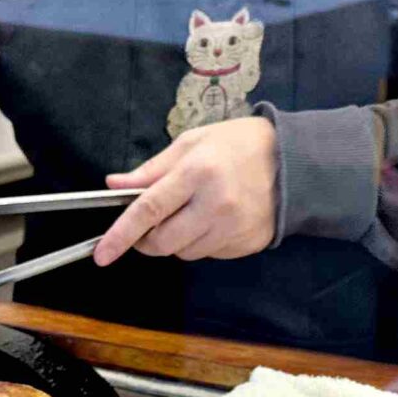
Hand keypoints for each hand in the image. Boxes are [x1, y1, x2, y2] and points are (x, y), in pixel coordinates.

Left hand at [95, 118, 278, 266]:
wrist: (295, 161)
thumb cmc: (239, 145)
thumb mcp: (193, 142)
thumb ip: (152, 169)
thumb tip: (115, 186)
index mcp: (198, 172)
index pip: (148, 210)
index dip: (121, 234)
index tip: (102, 254)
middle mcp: (215, 205)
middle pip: (163, 242)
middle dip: (146, 239)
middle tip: (150, 224)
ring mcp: (233, 229)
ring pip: (184, 253)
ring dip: (176, 240)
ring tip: (191, 213)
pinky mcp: (246, 244)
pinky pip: (208, 254)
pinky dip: (201, 242)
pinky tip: (214, 220)